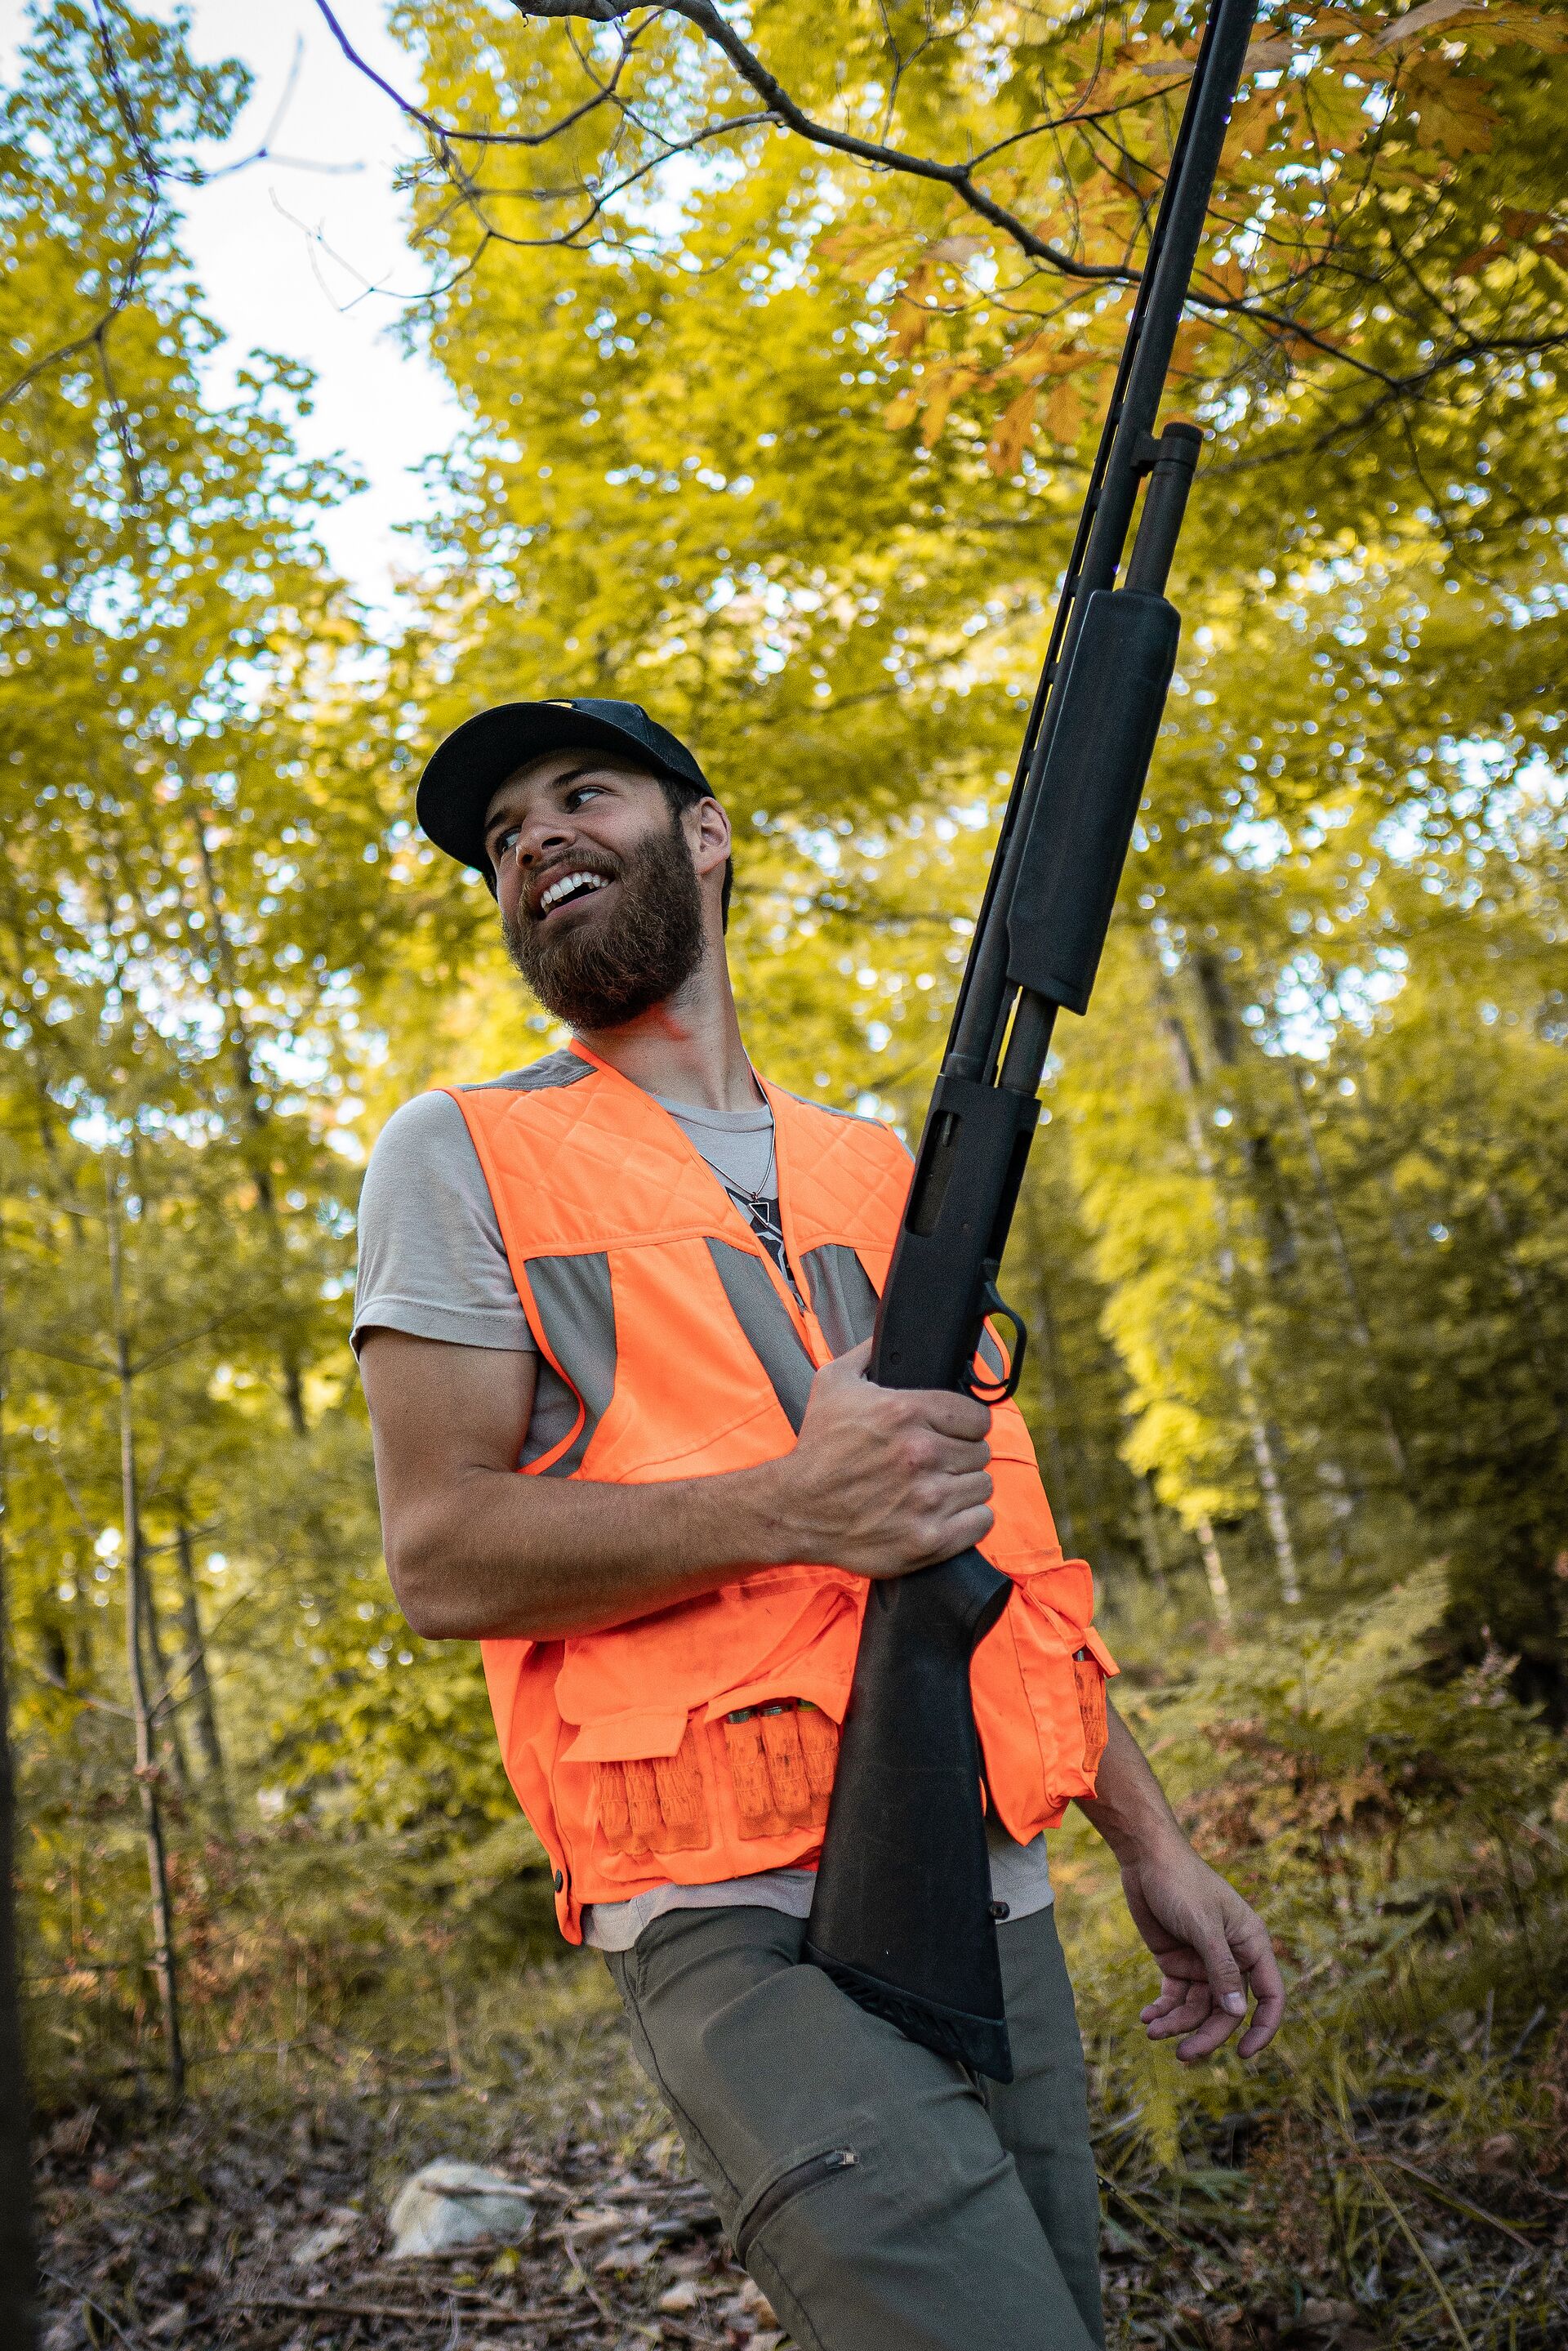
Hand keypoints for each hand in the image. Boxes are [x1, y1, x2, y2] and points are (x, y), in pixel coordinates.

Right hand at [778, 1340, 993, 1579]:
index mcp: (905, 1412)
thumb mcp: (833, 1383)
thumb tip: (890, 1332)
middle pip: (981, 1451)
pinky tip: (943, 1514)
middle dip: (961, 1455)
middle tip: (935, 1462)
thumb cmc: (817, 1447)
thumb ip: (868, 1353)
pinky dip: (967, 1519)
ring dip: (964, 1487)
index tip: (951, 1432)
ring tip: (936, 1487)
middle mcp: (921, 1454)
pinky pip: (980, 1522)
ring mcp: (927, 1499)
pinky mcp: (928, 1539)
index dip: (966, 1423)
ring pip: (982, 1485)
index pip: (978, 1416)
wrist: (795, 1509)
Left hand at [1119, 1833, 1284, 2063]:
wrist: (1145, 1858)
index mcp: (1251, 1946)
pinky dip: (1163, 2011)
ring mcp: (1202, 1962)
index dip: (1262, 2029)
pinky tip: (1147, 2018)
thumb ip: (1221, 1970)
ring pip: (1197, 2008)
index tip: (1243, 2055)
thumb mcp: (1203, 1925)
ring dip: (1177, 2024)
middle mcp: (1231, 1958)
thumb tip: (1237, 2014)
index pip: (1269, 1997)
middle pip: (1226, 2011)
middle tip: (1182, 2055)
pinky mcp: (1177, 1962)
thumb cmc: (1182, 1883)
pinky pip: (1175, 1997)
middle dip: (1205, 2034)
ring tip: (1151, 2031)